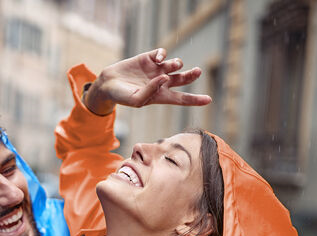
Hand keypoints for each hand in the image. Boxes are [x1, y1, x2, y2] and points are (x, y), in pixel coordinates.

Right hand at [84, 48, 211, 114]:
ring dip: (176, 64)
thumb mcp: (136, 100)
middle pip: (183, 79)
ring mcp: (156, 69)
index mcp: (161, 96)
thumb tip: (166, 77)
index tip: (209, 99)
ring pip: (175, 64)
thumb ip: (151, 91)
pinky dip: (163, 54)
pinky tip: (158, 58)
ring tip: (170, 65)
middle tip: (197, 72)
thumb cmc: (121, 97)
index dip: (195, 99)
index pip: (182, 98)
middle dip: (191, 75)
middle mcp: (161, 82)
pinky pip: (163, 53)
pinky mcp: (149, 58)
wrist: (108, 84)